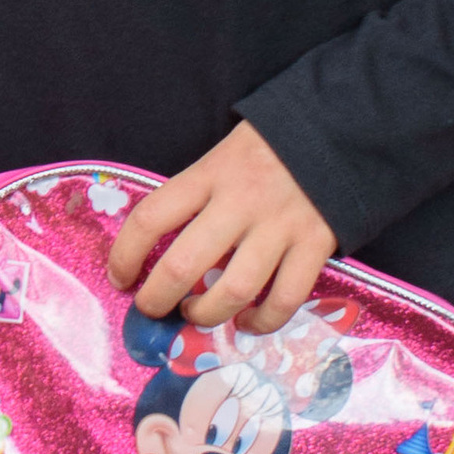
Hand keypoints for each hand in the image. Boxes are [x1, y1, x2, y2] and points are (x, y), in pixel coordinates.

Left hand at [108, 123, 337, 334]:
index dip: (124, 255)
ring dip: (206, 315)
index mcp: (209, 174)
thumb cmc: (266, 150)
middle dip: (157, 299)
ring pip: (233, 289)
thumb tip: (160, 251)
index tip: (119, 277)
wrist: (334, 131)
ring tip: (195, 314)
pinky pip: (285, 299)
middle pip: (184, 264)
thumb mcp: (220, 157)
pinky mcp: (315, 246)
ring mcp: (279, 227)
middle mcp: (240, 202)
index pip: (150, 217)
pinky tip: (247, 322)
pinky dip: (262, 322)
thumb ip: (195, 197)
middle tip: (151, 308)